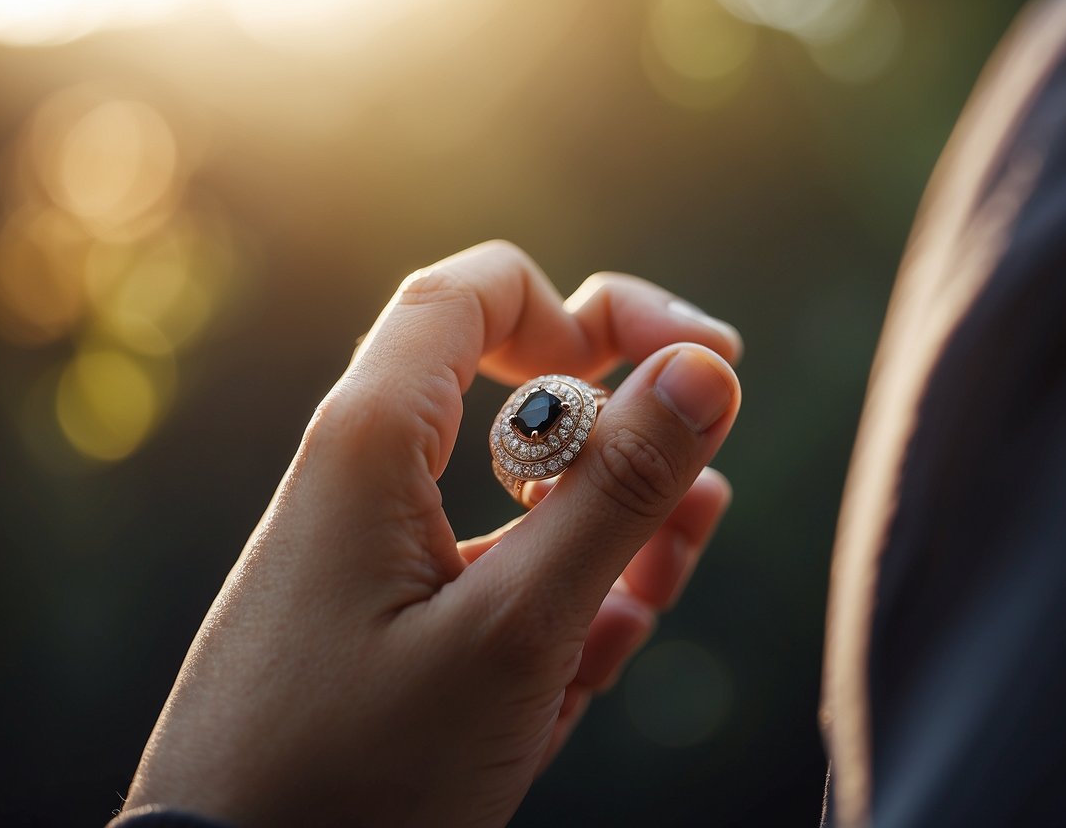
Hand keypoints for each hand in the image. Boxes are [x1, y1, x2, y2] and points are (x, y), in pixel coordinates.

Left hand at [121, 241, 741, 825]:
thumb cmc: (361, 770)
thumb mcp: (516, 629)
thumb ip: (617, 493)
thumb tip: (704, 369)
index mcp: (374, 443)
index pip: (474, 295)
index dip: (589, 306)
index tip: (679, 360)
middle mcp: (368, 485)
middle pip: (513, 403)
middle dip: (620, 438)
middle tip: (701, 489)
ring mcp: (380, 563)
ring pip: (516, 507)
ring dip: (607, 536)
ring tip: (656, 587)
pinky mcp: (392, 631)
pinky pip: (491, 583)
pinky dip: (558, 603)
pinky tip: (602, 648)